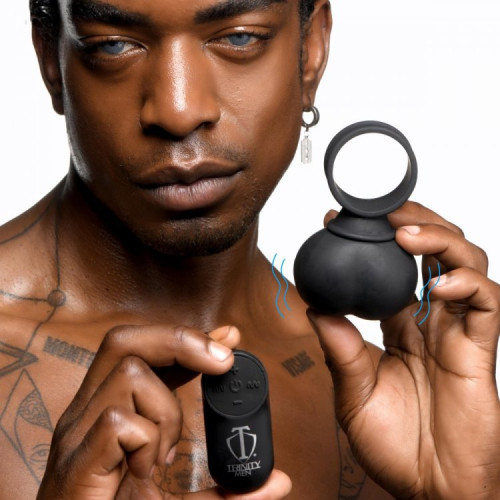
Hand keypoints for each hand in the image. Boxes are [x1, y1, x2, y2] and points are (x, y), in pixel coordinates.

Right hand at [37, 324, 290, 499]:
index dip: (187, 337)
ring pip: (129, 374)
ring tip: (165, 453)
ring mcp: (76, 438)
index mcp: (105, 413)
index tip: (229, 336)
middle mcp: (85, 416)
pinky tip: (146, 471)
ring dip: (167, 409)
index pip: (143, 352)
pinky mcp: (75, 466)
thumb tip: (279, 481)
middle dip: (179, 340)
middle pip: (124, 341)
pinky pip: (118, 422)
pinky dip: (148, 440)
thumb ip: (224, 491)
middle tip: (221, 363)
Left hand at [312, 202, 499, 498]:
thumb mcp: (353, 392)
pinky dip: (466, 284)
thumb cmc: (395, 446)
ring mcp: (457, 332)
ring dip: (439, 239)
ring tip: (406, 233)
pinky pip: (486, 303)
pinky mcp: (480, 350)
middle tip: (382, 212)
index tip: (341, 222)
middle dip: (412, 223)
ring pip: (464, 265)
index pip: (390, 272)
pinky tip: (437, 285)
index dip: (372, 244)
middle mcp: (430, 324)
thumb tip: (316, 307)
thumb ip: (340, 349)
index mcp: (400, 330)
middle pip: (432, 255)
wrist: (431, 489)